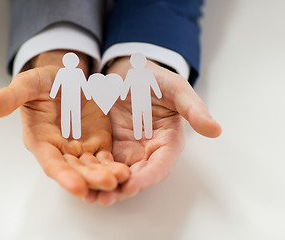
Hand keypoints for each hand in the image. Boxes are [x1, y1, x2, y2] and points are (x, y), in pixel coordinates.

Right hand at [0, 50, 129, 199]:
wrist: (67, 78)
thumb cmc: (44, 81)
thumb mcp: (28, 84)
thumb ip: (9, 97)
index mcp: (40, 140)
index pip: (51, 162)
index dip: (62, 175)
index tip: (76, 187)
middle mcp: (60, 150)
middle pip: (74, 170)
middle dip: (89, 179)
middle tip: (107, 184)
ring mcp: (79, 148)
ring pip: (91, 168)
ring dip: (105, 176)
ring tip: (121, 179)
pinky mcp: (97, 144)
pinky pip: (106, 159)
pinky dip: (114, 166)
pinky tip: (126, 171)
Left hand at [91, 57, 221, 204]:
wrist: (127, 72)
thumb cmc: (154, 78)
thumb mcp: (175, 88)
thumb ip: (193, 108)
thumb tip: (216, 130)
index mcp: (167, 141)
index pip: (160, 165)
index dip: (148, 177)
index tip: (133, 185)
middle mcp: (147, 151)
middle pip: (136, 176)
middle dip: (121, 189)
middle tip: (105, 198)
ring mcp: (126, 150)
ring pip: (116, 174)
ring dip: (104, 186)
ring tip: (88, 196)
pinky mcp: (108, 146)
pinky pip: (100, 162)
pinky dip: (91, 172)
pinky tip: (77, 179)